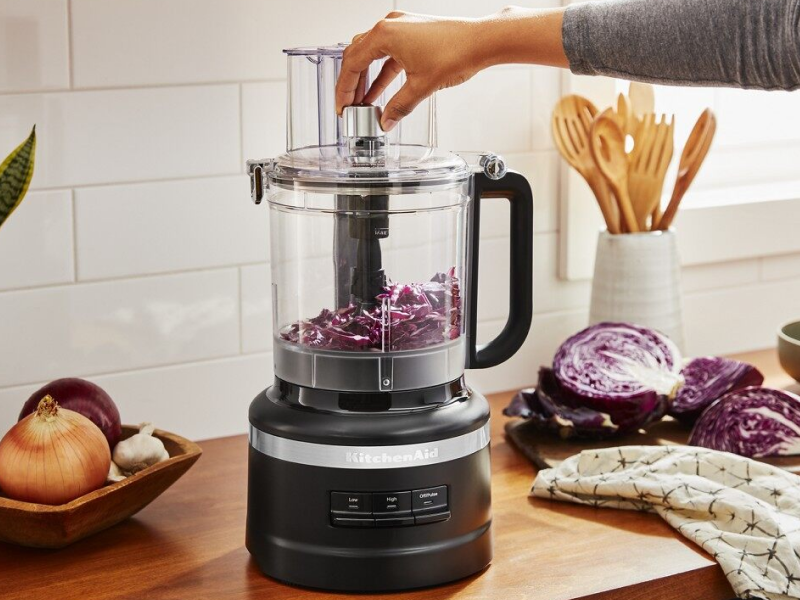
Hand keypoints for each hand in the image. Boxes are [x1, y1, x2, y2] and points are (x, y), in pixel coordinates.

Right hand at [335, 11, 486, 131]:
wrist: (481, 41)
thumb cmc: (455, 52)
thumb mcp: (421, 86)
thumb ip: (399, 106)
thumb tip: (386, 120)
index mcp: (384, 34)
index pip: (352, 63)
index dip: (344, 88)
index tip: (342, 106)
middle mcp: (389, 26)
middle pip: (357, 56)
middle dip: (351, 84)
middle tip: (348, 105)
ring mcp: (401, 28)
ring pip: (372, 55)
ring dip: (366, 79)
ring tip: (361, 102)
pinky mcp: (411, 34)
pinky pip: (388, 55)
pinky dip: (382, 73)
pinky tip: (379, 91)